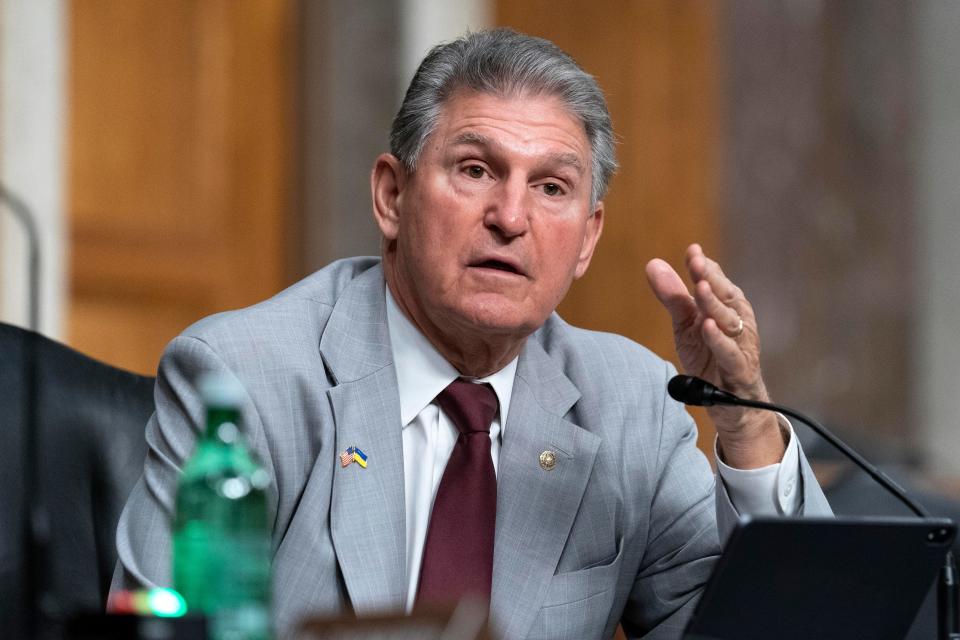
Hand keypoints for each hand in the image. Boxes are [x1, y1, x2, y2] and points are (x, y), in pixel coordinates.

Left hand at [645, 244, 785, 467]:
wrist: (728, 403)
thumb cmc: (709, 357)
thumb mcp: (686, 325)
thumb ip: (673, 296)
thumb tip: (653, 264)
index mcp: (726, 307)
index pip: (717, 281)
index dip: (705, 266)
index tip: (692, 251)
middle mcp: (738, 321)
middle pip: (726, 296)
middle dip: (712, 278)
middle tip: (696, 263)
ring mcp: (741, 345)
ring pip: (730, 321)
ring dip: (715, 304)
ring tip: (700, 288)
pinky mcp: (739, 369)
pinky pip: (730, 352)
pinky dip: (719, 339)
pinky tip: (707, 326)